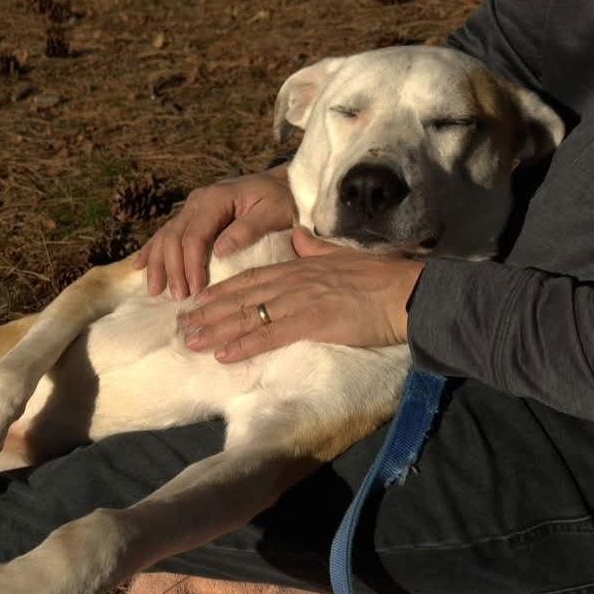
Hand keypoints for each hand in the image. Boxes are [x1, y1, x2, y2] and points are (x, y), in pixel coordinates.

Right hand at [132, 163, 294, 299]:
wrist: (282, 184)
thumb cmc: (281, 201)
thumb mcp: (272, 212)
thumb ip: (247, 230)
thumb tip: (220, 251)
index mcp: (216, 198)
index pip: (195, 236)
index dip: (191, 264)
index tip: (194, 290)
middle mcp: (198, 200)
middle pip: (174, 237)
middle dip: (172, 269)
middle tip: (176, 297)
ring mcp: (191, 207)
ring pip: (165, 236)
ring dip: (158, 264)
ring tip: (155, 290)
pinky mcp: (191, 215)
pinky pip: (165, 233)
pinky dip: (152, 250)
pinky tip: (139, 266)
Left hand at [177, 227, 424, 361]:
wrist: (412, 292)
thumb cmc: (385, 280)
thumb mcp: (345, 257)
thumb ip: (319, 249)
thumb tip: (301, 239)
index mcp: (301, 266)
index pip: (251, 279)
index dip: (221, 292)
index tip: (198, 303)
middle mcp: (295, 280)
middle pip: (241, 297)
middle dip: (208, 312)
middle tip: (181, 327)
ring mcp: (302, 300)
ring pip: (249, 315)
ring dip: (216, 330)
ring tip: (190, 342)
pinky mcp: (313, 321)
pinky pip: (270, 335)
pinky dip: (244, 345)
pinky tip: (223, 355)